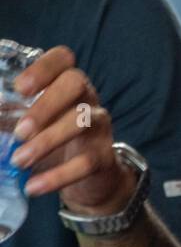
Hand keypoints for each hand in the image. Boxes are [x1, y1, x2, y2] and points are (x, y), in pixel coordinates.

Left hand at [12, 46, 134, 212]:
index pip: (63, 59)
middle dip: (45, 103)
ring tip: (19, 161)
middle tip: (20, 131)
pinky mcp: (105, 156)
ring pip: (82, 120)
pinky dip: (57, 176)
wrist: (91, 180)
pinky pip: (86, 162)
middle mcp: (87, 98)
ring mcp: (99, 126)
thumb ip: (8, 119)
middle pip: (75, 82)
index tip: (20, 88)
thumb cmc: (54, 143)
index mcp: (66, 84)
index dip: (43, 68)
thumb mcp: (30, 126)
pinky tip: (34, 186)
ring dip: (46, 141)